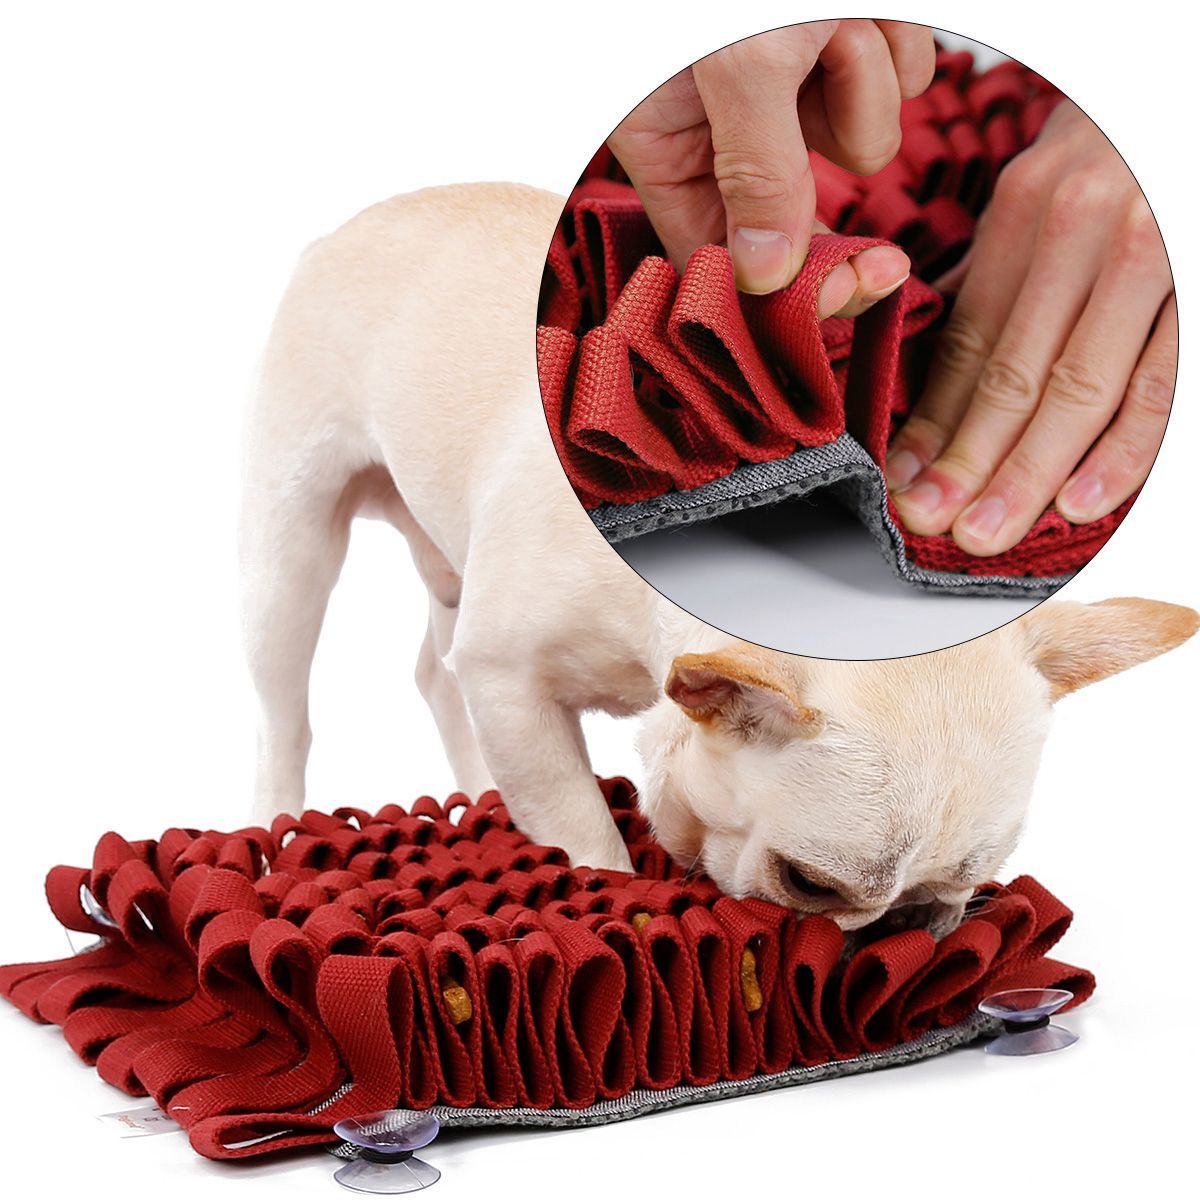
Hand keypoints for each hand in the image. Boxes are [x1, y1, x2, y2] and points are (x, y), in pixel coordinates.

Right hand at [608, 20, 933, 308]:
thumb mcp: (738, 60)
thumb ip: (755, 170)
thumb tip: (764, 276)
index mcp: (667, 145)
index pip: (716, 254)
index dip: (779, 290)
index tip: (841, 294)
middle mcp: (725, 127)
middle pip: (797, 213)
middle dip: (830, 178)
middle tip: (872, 232)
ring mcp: (790, 89)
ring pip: (859, 144)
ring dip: (865, 85)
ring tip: (833, 18)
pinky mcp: (845, 52)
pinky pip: (898, 85)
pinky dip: (893, 44)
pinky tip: (859, 5)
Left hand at [887, 100, 1174, 554]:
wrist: (1193, 98)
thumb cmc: (1115, 155)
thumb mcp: (1042, 194)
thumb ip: (998, 279)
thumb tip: (936, 364)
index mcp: (1026, 214)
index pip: (968, 343)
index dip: (931, 421)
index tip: (900, 480)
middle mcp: (1081, 233)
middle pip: (1012, 375)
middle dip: (965, 462)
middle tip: (927, 521)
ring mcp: (1151, 259)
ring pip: (1078, 389)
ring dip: (1026, 473)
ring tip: (983, 530)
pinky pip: (1161, 382)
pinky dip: (1123, 449)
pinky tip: (1081, 502)